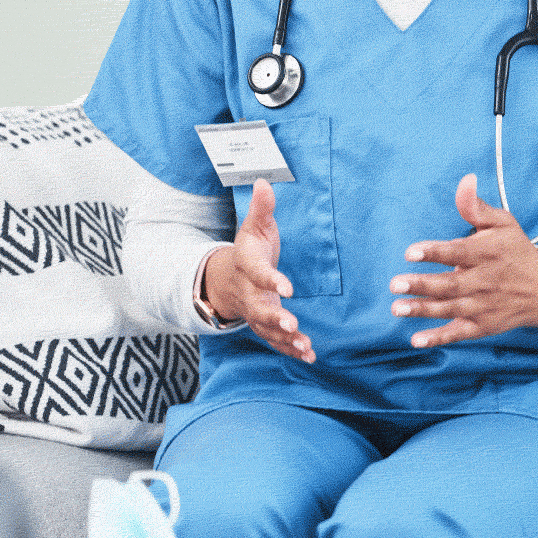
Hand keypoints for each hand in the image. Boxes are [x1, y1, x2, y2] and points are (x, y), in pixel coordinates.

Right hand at [202, 178, 313, 362]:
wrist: (227, 279)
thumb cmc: (249, 250)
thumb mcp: (253, 226)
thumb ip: (261, 208)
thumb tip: (264, 181)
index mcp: (247, 265)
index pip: (258, 273)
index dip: (271, 280)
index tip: (288, 287)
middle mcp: (249, 292)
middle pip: (258, 308)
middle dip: (274, 318)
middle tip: (291, 324)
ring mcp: (255, 311)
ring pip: (266, 329)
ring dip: (285, 339)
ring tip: (305, 344)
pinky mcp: (263, 325)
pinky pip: (274, 341)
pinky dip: (290, 350)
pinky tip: (309, 355)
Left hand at [390, 173, 537, 348]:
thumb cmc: (516, 251)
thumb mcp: (503, 223)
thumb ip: (476, 206)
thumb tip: (465, 180)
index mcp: (488, 253)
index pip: (458, 252)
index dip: (434, 252)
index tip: (410, 252)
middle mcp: (486, 281)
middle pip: (451, 284)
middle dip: (422, 285)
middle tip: (394, 284)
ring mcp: (484, 305)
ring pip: (451, 309)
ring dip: (423, 309)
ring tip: (397, 308)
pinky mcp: (483, 325)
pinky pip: (459, 333)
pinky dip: (439, 338)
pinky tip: (417, 340)